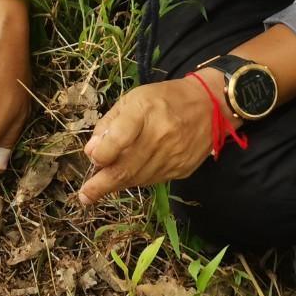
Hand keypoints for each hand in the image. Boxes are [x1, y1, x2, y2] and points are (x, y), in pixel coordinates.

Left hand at [78, 75, 225, 205]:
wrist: (211, 105)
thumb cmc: (164, 99)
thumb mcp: (132, 99)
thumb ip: (109, 124)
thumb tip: (91, 152)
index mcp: (145, 111)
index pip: (118, 139)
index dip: (102, 154)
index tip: (93, 159)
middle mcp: (160, 135)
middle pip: (126, 168)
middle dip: (101, 185)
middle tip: (85, 196)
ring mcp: (174, 154)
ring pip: (138, 179)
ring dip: (117, 184)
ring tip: (102, 186)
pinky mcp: (182, 168)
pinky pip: (152, 180)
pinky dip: (137, 181)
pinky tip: (128, 177)